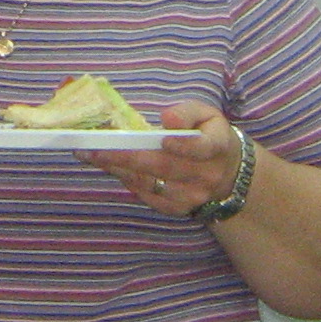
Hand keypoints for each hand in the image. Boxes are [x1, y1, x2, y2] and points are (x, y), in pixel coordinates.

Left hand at [85, 104, 241, 215]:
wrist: (229, 175)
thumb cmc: (210, 135)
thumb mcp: (207, 115)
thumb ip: (187, 112)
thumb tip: (168, 119)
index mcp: (217, 147)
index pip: (201, 147)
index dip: (182, 145)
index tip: (164, 139)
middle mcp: (206, 176)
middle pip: (164, 167)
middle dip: (126, 156)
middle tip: (94, 147)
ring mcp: (192, 196)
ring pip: (150, 183)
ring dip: (118, 169)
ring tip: (91, 155)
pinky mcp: (178, 208)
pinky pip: (147, 196)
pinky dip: (126, 181)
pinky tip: (109, 167)